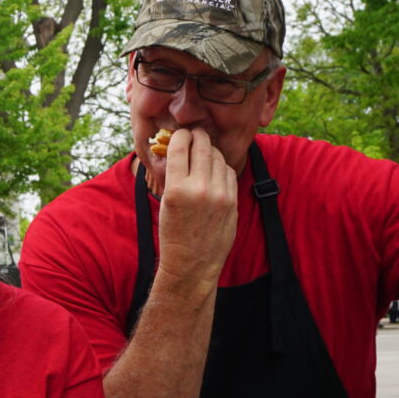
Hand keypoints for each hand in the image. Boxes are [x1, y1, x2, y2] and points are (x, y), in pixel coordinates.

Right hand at [157, 128, 237, 284]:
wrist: (192, 263)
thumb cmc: (172, 232)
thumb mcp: (165, 202)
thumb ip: (174, 174)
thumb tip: (179, 148)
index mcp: (176, 188)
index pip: (181, 146)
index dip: (181, 135)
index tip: (180, 134)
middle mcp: (200, 189)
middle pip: (203, 146)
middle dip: (197, 137)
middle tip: (194, 135)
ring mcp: (220, 195)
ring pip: (218, 157)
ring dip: (210, 150)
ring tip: (204, 151)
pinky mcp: (232, 202)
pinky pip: (229, 172)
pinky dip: (221, 166)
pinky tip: (214, 169)